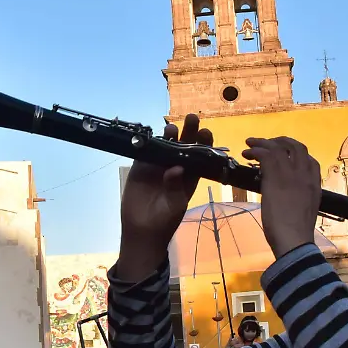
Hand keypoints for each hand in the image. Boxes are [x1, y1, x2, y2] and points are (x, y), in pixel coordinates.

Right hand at [118, 115, 212, 278]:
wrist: (143, 230)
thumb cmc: (165, 220)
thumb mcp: (174, 205)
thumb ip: (175, 187)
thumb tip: (176, 168)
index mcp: (190, 176)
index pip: (200, 156)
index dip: (204, 143)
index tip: (206, 132)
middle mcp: (176, 167)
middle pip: (185, 145)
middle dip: (189, 131)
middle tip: (192, 118)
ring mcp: (158, 165)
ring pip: (165, 145)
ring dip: (169, 134)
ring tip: (171, 128)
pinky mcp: (141, 166)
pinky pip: (145, 151)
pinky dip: (147, 142)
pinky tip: (149, 134)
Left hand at [241, 136, 321, 258]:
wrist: (294, 240)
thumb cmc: (297, 233)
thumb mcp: (305, 211)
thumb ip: (300, 198)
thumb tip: (288, 196)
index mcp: (315, 184)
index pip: (310, 160)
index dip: (295, 153)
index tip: (283, 154)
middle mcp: (305, 174)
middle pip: (296, 146)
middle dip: (280, 141)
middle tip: (266, 143)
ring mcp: (291, 174)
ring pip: (277, 147)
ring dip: (261, 143)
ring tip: (249, 144)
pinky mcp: (275, 177)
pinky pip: (265, 155)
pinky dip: (254, 150)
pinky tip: (246, 153)